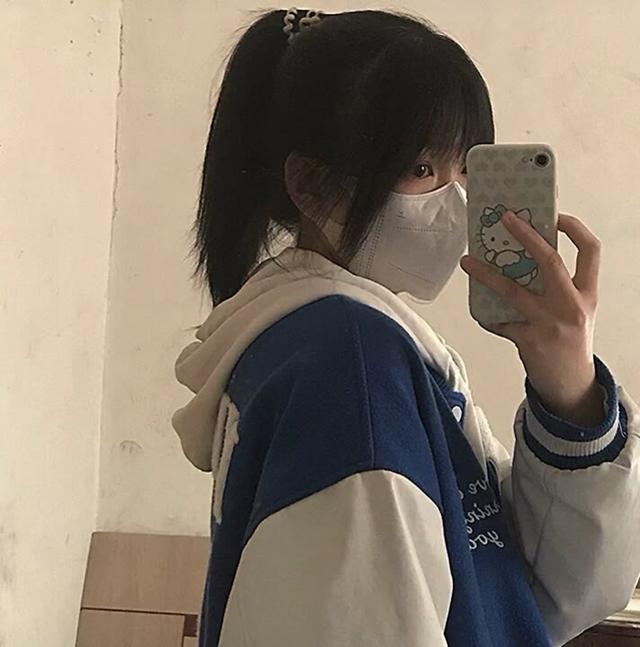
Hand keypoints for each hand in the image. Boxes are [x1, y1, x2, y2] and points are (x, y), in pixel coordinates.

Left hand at [459, 211, 603, 423]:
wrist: (571, 385)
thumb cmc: (570, 341)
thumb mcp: (575, 311)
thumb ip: (557, 288)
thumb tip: (520, 259)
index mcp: (587, 294)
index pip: (590, 251)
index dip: (575, 229)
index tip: (555, 215)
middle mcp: (572, 306)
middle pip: (550, 261)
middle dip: (527, 236)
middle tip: (505, 218)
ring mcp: (550, 324)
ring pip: (513, 290)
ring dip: (486, 274)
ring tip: (467, 261)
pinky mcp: (529, 340)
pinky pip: (499, 321)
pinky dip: (486, 315)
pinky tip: (479, 310)